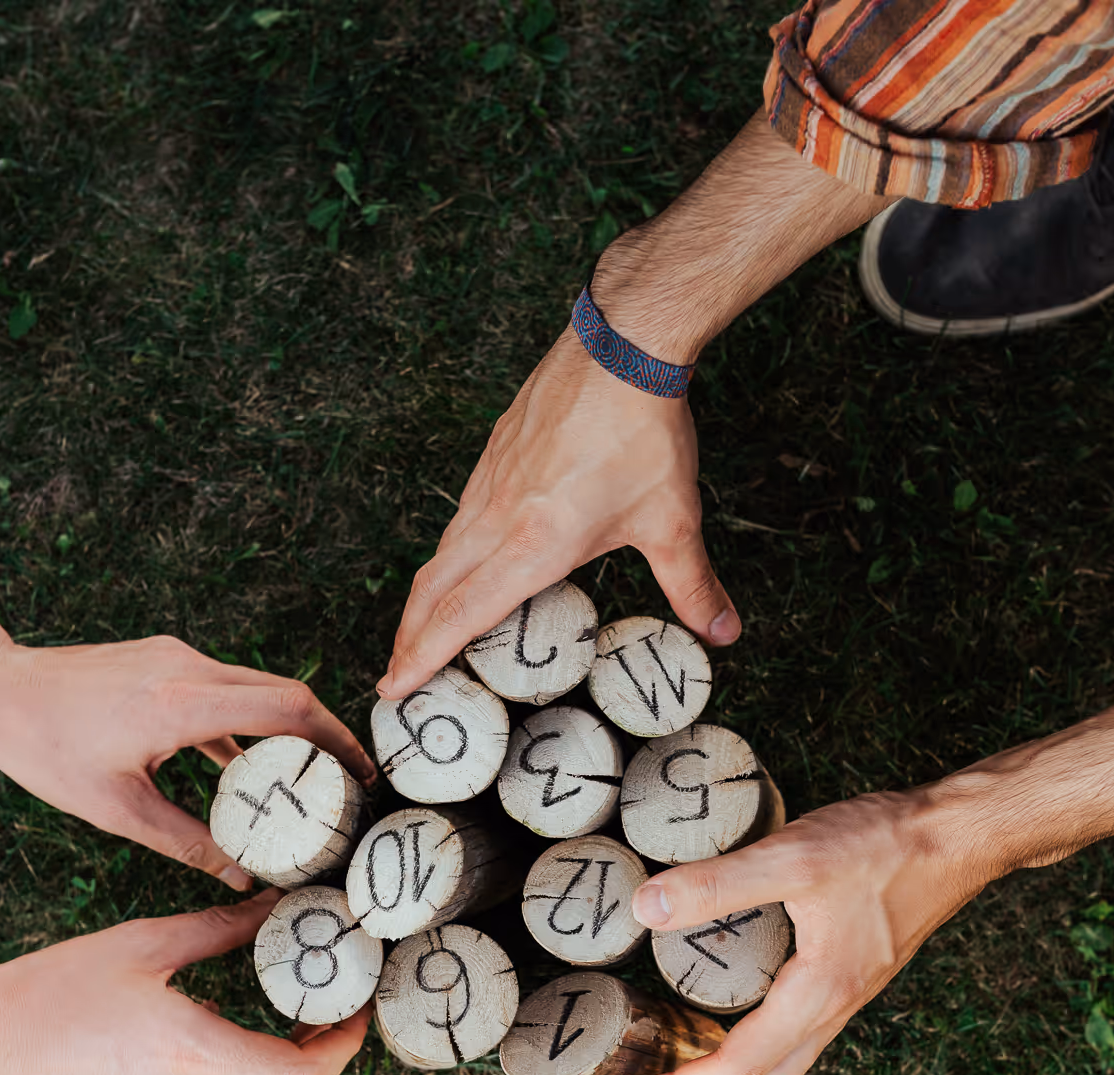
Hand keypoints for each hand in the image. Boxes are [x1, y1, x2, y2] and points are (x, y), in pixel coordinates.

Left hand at [0, 636, 376, 887]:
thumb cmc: (44, 750)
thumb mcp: (117, 810)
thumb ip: (188, 842)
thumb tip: (240, 876)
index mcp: (182, 703)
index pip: (287, 709)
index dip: (335, 739)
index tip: (362, 772)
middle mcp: (187, 669)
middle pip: (285, 692)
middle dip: (323, 735)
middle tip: (347, 781)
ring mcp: (174, 658)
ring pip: (254, 688)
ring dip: (283, 728)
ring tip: (300, 779)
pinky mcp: (160, 660)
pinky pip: (221, 689)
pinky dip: (242, 723)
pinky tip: (241, 765)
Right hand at [0, 893, 369, 1074]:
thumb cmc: (54, 985)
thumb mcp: (144, 943)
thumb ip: (219, 928)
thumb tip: (277, 904)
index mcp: (188, 1050)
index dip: (341, 1048)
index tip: (354, 1011)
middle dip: (322, 1058)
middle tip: (333, 1011)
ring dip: (280, 1070)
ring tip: (290, 1018)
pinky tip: (228, 1038)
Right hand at [377, 328, 738, 698]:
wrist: (622, 349)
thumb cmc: (643, 435)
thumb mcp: (673, 522)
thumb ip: (692, 586)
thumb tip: (721, 633)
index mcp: (533, 544)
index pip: (462, 614)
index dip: (424, 656)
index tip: (393, 686)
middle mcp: (498, 517)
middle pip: (434, 588)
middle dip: (409, 637)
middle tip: (395, 674)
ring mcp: (490, 481)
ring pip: (443, 551)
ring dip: (425, 596)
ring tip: (420, 626)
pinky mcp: (494, 454)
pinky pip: (461, 516)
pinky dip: (450, 553)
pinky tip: (464, 558)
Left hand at [621, 788, 1005, 1074]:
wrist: (961, 835)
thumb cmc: (884, 846)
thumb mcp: (792, 856)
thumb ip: (717, 883)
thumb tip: (645, 907)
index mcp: (819, 993)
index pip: (741, 1066)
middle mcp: (835, 1007)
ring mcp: (847, 995)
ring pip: (783, 1066)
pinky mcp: (852, 975)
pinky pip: (798, 1037)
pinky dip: (757, 1052)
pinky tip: (735, 1027)